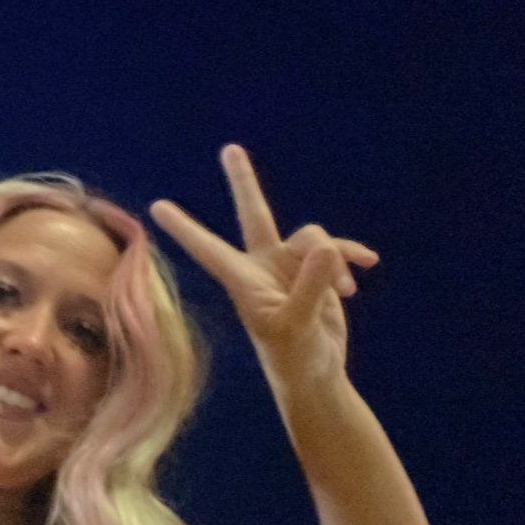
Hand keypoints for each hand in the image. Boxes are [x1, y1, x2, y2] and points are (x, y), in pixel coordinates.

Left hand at [149, 144, 378, 389]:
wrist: (315, 376)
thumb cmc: (295, 359)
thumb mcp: (299, 326)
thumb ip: (310, 286)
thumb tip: (323, 246)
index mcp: (243, 281)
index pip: (208, 248)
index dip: (185, 228)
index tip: (156, 207)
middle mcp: (262, 267)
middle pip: (254, 214)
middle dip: (244, 182)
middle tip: (229, 149)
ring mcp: (289, 266)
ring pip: (314, 237)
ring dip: (334, 260)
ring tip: (344, 292)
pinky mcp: (316, 271)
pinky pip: (335, 248)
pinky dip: (349, 255)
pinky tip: (367, 264)